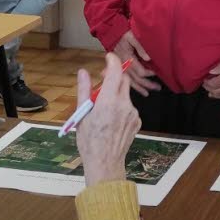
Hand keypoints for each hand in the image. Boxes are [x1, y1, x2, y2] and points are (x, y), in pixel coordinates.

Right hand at [75, 54, 140, 185]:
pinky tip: (111, 119)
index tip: (108, 57)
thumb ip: (84, 90)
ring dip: (116, 95)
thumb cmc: (89, 140)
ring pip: (126, 95)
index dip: (113, 61)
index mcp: (109, 101)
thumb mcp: (82, 114)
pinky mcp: (137, 122)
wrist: (105, 163)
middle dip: (114, 77)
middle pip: (123, 81)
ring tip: (103, 108)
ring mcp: (133, 114)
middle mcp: (125, 104)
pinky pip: (130, 108)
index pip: (116, 72)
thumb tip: (83, 72)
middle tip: (102, 82)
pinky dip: (121, 107)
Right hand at [110, 31, 160, 95]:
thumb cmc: (123, 34)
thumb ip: (140, 46)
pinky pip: (126, 80)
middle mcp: (123, 66)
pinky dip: (133, 86)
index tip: (156, 73)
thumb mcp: (132, 36)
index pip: (139, 71)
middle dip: (147, 84)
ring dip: (140, 88)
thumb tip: (148, 58)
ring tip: (148, 93)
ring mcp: (121, 68)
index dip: (148, 73)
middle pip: (136, 79)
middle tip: (157, 88)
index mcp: (127, 58)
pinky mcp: (120, 69)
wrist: (111, 33)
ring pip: (131, 82)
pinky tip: (139, 90)